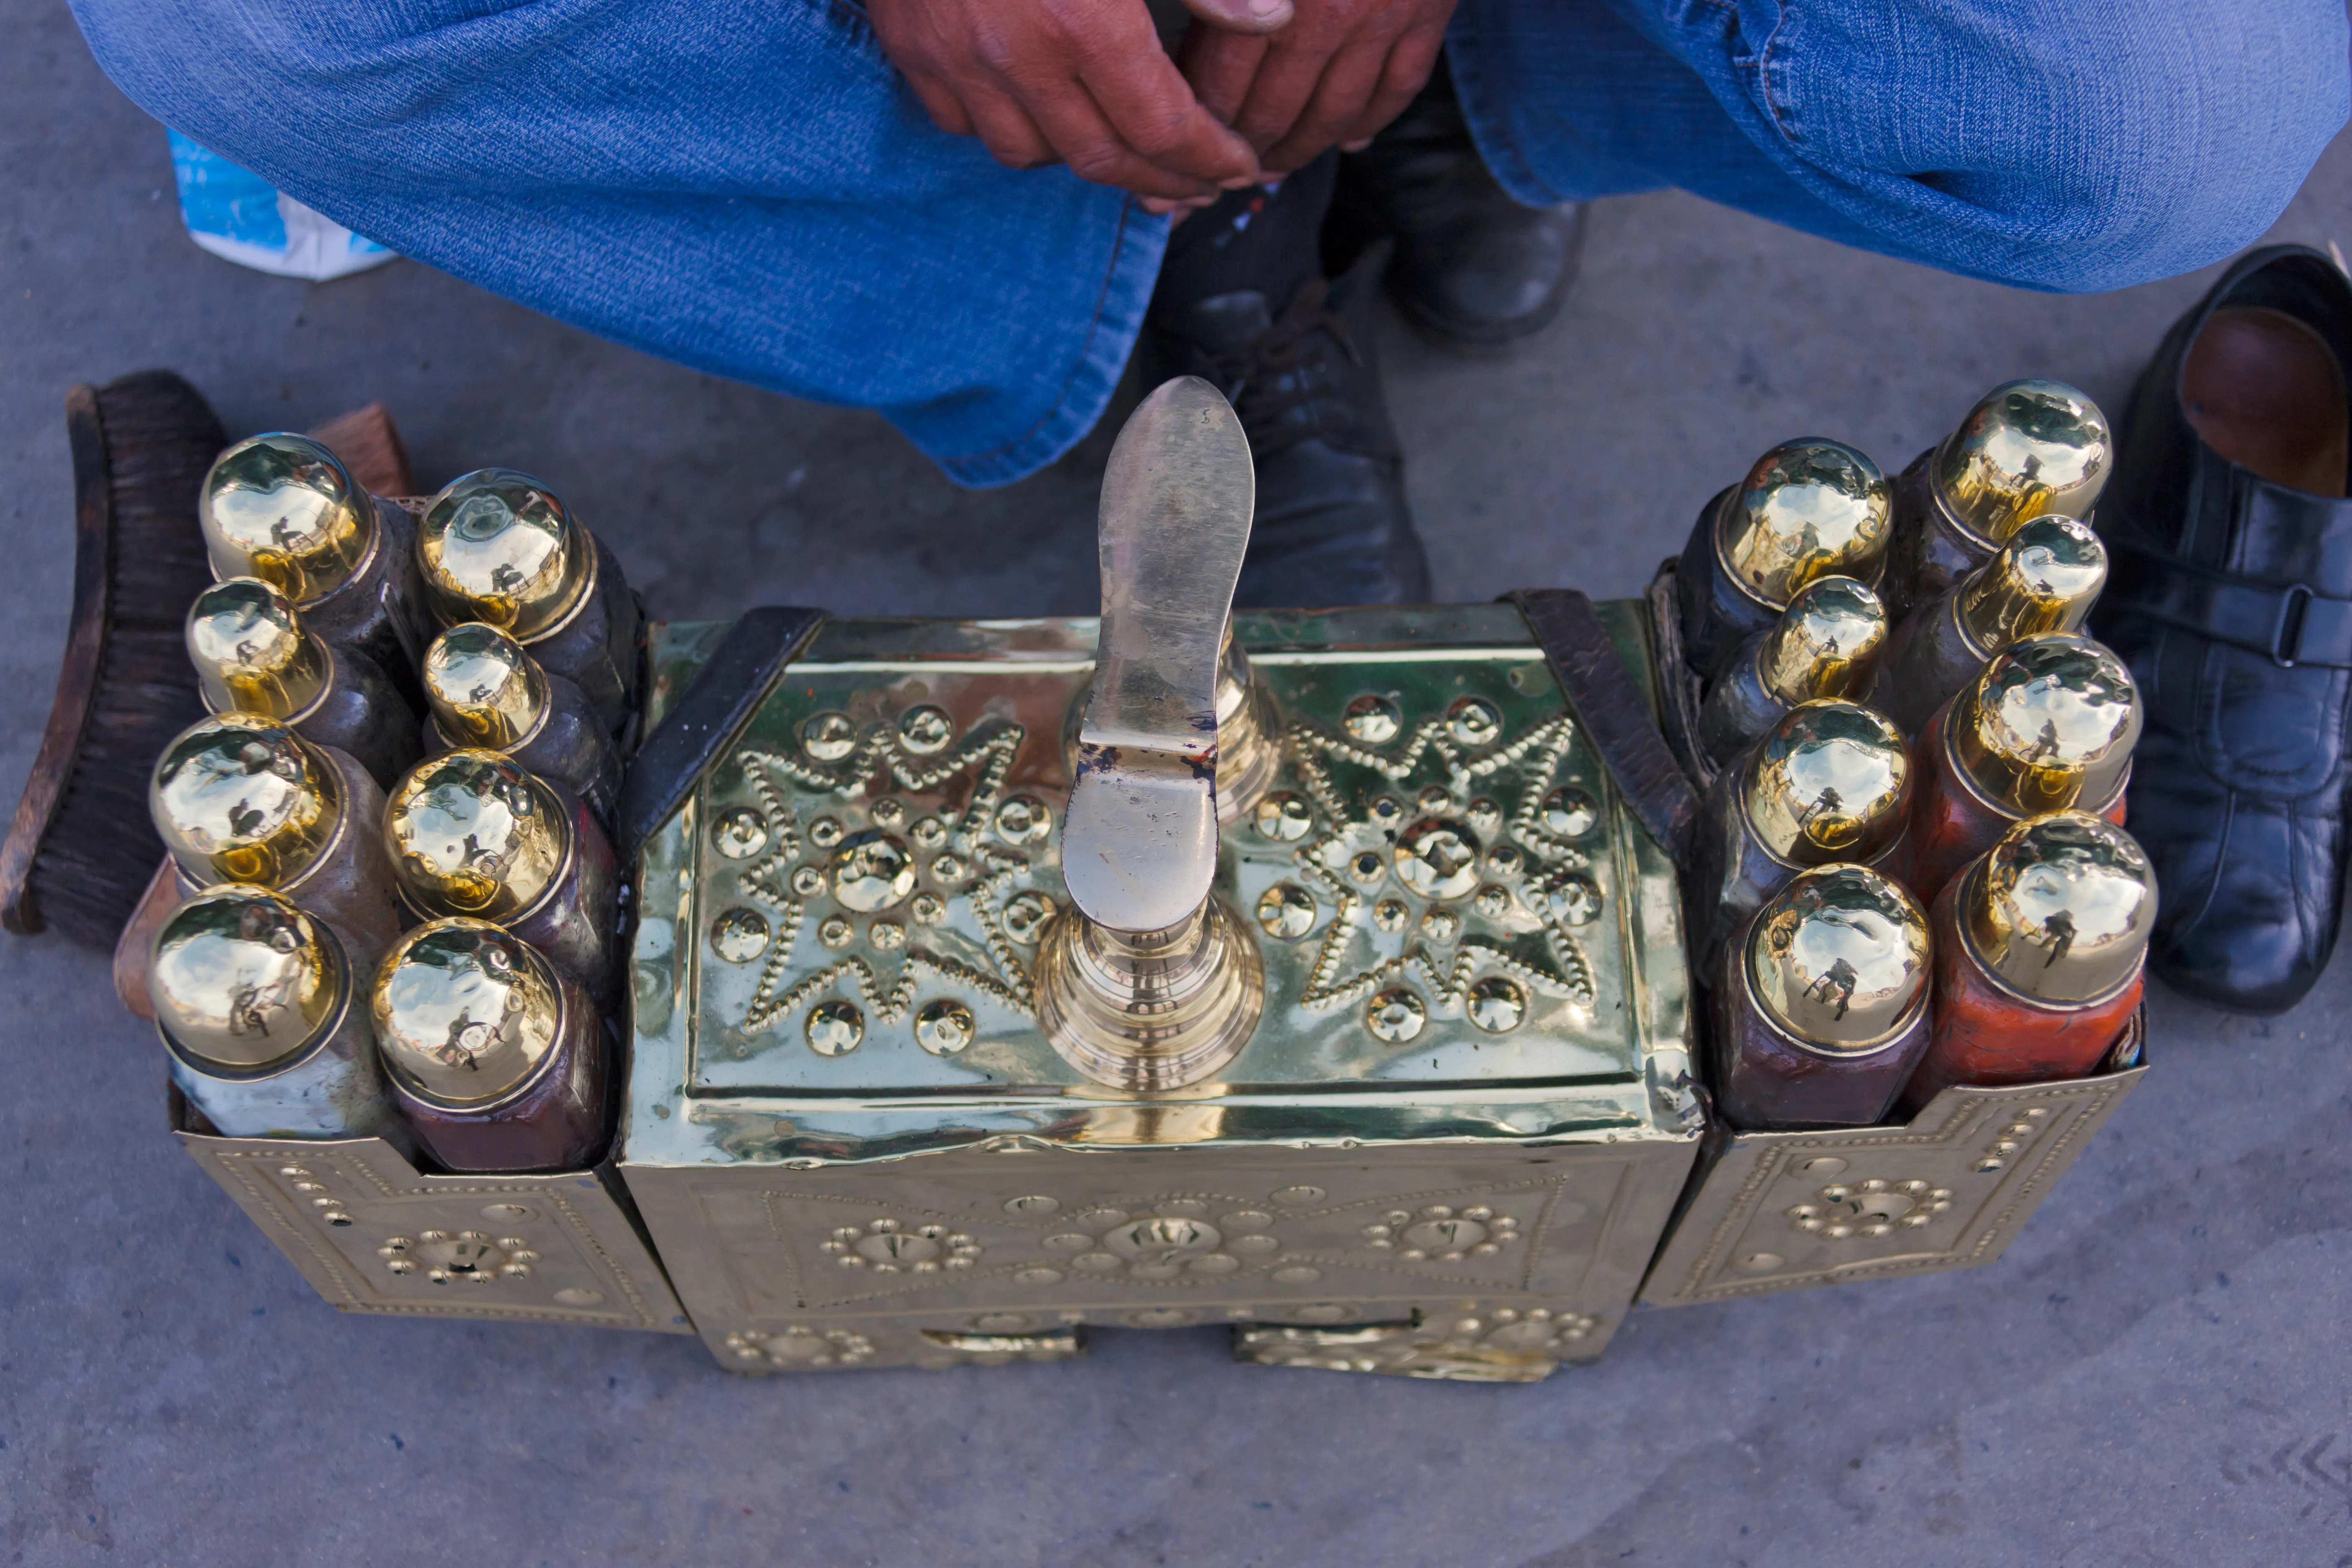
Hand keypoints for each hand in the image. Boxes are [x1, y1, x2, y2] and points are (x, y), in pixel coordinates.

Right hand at [870, 0, 1285, 200]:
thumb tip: (1270, 18)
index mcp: (1085, 21)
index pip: (1164, 128)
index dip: (1211, 157)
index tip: (1240, 166)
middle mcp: (1018, 57)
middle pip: (1103, 159)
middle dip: (1162, 181)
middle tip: (1200, 185)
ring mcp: (956, 59)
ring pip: (1030, 154)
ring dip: (1083, 160)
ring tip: (1124, 150)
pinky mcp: (912, 49)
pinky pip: (965, 124)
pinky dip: (1010, 129)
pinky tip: (1039, 111)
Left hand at [1181, 0, 1454, 174]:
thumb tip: (1206, 25)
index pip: (1218, 78)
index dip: (1191, 121)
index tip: (1168, 149)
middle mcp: (1329, 14)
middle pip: (1270, 111)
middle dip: (1234, 154)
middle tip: (1204, 181)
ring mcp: (1385, 19)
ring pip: (1332, 115)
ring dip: (1295, 150)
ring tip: (1267, 169)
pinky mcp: (1431, 13)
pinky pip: (1399, 88)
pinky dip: (1370, 122)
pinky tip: (1348, 140)